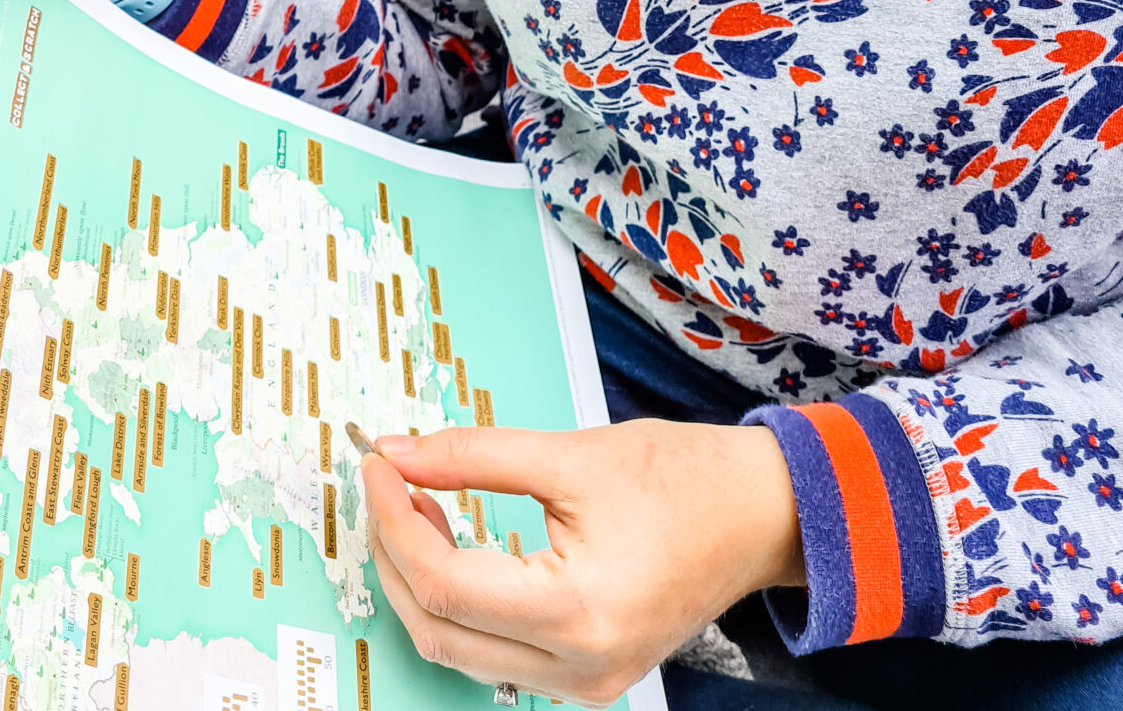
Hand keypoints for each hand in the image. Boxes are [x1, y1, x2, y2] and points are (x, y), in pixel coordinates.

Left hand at [362, 419, 803, 707]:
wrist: (760, 515)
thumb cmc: (682, 479)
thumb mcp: (569, 454)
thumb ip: (472, 455)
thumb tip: (397, 454)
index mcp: (579, 613)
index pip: (445, 584)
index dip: (393, 522)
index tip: (377, 465)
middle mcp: (579, 668)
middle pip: (439, 630)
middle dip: (395, 554)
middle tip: (385, 482)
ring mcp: (584, 683)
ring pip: (458, 651)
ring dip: (421, 580)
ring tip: (416, 506)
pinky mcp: (586, 676)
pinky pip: (494, 652)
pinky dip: (459, 599)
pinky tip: (455, 540)